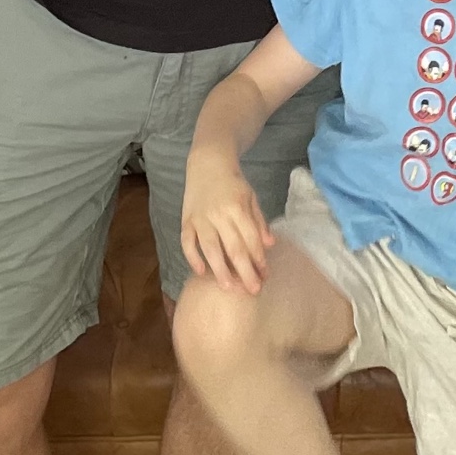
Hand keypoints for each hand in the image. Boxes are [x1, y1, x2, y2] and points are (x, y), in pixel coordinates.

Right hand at [181, 153, 274, 294]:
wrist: (208, 164)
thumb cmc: (233, 183)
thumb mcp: (251, 197)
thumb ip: (259, 221)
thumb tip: (270, 245)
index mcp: (238, 207)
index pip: (250, 239)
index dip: (258, 259)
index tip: (265, 275)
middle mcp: (219, 214)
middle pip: (233, 248)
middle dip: (244, 271)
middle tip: (253, 290)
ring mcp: (200, 218)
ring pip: (210, 249)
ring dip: (220, 270)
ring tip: (230, 288)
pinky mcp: (186, 221)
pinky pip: (187, 243)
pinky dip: (193, 258)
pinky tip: (201, 273)